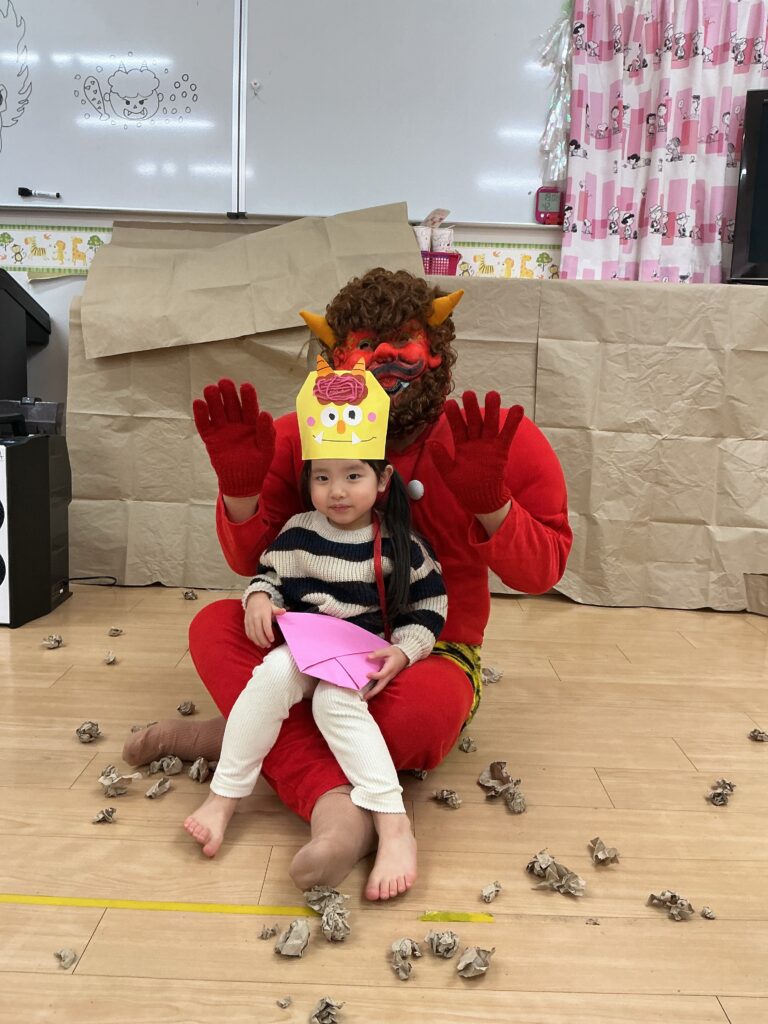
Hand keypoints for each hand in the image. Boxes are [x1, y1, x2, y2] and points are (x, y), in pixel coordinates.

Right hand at [193, 379, 274, 497]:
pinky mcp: (211, 438)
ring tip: (210, 389)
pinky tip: (198, 403)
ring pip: (217, 411)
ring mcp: (222, 430)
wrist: (242, 482)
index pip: (249, 407)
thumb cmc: (257, 464)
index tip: (245, 386)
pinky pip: (204, 425)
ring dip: (213, 400)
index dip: (248, 397)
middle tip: (224, 382)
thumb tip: (265, 413)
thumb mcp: (266, 449)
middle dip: (228, 394)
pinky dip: (201, 415)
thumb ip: (266, 433)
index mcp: (251, 423)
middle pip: (231, 405)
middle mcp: (236, 423)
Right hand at [244, 591, 284, 647]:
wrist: (253, 598)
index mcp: (263, 614)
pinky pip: (248, 632)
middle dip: (263, 641)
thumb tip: (284, 611)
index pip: (266, 626)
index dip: (269, 634)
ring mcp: (250, 620)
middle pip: (258, 632)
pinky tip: (256, 641)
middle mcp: (256, 617)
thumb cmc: (265, 604)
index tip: (272, 640)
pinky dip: (252, 638)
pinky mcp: (246, 622)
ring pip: (252, 634)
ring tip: (263, 645)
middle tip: (268, 645)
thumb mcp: (272, 606)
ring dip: (257, 641)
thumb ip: (278, 610)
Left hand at [363, 646, 408, 699]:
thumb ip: (378, 653)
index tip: (367, 674)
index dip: (374, 676)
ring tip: (366, 697)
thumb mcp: (388, 650)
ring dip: (374, 692)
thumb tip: (368, 657)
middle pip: (381, 686)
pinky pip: (382, 685)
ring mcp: (389, 678)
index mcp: (390, 668)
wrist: (405, 656)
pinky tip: (371, 691)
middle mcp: (389, 675)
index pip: (382, 675)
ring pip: (381, 687)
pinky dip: (376, 689)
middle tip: (365, 697)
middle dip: (373, 692)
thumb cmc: (396, 653)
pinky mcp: (389, 678)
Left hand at [427, 391, 522, 514]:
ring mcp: (488, 445)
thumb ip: (441, 458)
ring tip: (492, 395)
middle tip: (469, 394)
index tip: (448, 403)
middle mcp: (475, 442)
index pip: (457, 427)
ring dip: (492, 410)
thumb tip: (429, 442)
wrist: (481, 499)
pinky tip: (518, 408)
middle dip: (472, 408)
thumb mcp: (449, 473)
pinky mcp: (501, 451)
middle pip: (474, 421)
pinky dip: (512, 423)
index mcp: (462, 445)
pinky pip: (507, 435)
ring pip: (490, 424)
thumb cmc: (464, 487)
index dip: (453, 416)